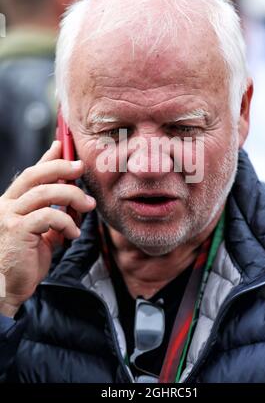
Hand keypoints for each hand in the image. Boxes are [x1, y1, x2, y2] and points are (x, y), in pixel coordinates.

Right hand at [0, 141, 95, 316]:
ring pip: (43, 192)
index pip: (30, 174)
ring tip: (87, 206)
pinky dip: (66, 221)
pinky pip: (47, 216)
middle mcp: (6, 206)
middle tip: (80, 168)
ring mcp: (8, 217)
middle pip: (34, 175)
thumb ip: (53, 214)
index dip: (47, 158)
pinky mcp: (17, 231)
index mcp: (11, 204)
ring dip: (71, 195)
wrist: (8, 289)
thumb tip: (72, 198)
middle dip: (60, 167)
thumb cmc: (24, 261)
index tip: (63, 145)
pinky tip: (72, 233)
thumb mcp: (42, 233)